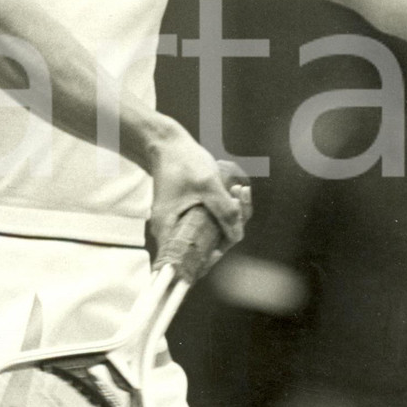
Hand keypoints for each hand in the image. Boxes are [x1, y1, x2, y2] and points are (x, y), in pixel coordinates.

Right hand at [146, 122, 251, 275]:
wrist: (168, 144)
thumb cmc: (182, 162)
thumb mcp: (207, 185)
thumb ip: (224, 211)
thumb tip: (237, 235)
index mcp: (168, 228)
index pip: (186, 262)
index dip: (206, 262)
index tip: (222, 249)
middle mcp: (172, 230)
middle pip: (205, 247)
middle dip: (228, 230)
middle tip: (238, 201)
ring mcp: (181, 222)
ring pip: (212, 233)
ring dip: (231, 216)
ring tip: (238, 190)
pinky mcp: (189, 214)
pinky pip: (211, 221)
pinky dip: (225, 210)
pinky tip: (233, 190)